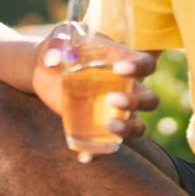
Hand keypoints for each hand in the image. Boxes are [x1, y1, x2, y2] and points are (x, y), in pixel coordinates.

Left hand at [33, 23, 158, 147]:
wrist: (45, 70)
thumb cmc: (60, 47)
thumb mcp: (59, 38)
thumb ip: (56, 43)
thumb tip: (53, 60)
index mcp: (123, 61)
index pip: (146, 64)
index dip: (140, 68)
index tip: (120, 69)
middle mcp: (125, 88)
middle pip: (149, 100)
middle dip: (137, 103)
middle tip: (112, 99)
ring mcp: (114, 111)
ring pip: (137, 127)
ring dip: (128, 130)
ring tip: (110, 127)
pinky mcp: (97, 127)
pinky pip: (105, 145)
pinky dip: (97, 153)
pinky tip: (83, 157)